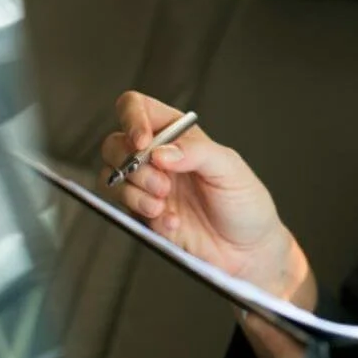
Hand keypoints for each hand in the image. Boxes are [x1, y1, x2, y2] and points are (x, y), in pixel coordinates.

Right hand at [99, 91, 310, 300]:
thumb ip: (197, 153)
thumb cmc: (245, 202)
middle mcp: (159, 157)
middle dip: (133, 164)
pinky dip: (144, 214)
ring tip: (164, 204)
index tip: (143, 143)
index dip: (132, 119)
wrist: (246, 249)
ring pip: (111, 176)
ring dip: (134, 192)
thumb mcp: (230, 169)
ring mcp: (149, 185)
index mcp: (179, 135)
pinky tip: (173, 221)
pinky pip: (122, 208)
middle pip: (115, 143)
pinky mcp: (144, 213)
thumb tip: (162, 151)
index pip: (140, 108)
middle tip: (163, 184)